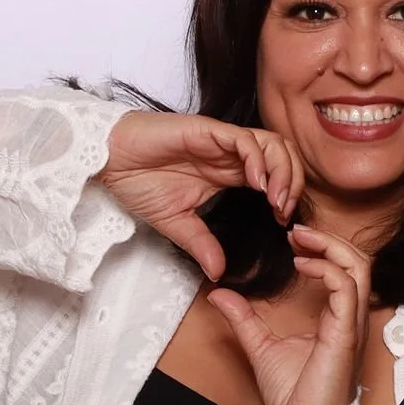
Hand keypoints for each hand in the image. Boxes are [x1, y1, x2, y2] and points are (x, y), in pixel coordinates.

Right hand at [99, 111, 305, 277]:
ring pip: (271, 144)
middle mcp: (230, 154)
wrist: (110, 161)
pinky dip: (257, 158)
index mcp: (228, 171)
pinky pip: (244, 139)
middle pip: (283, 156)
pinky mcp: (208, 131)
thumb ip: (201, 244)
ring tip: (275, 199)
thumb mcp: (176, 223)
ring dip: (281, 171)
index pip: (275, 175)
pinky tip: (256, 182)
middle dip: (293, 182)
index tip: (282, 223)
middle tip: (284, 211)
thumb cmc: (138, 181)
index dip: (287, 196)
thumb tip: (217, 273)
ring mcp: (221, 140)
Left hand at [208, 225, 370, 404]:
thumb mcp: (261, 348)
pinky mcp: (345, 334)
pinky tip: (302, 266)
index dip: (321, 248)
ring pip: (359, 267)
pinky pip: (346, 288)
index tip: (292, 240)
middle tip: (297, 231)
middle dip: (329, 239)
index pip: (342, 270)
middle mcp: (349, 317)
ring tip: (301, 240)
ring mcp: (350, 324)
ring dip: (330, 246)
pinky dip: (326, 269)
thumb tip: (220, 295)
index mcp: (336, 319)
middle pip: (357, 260)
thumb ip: (245, 320)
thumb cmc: (295, 398)